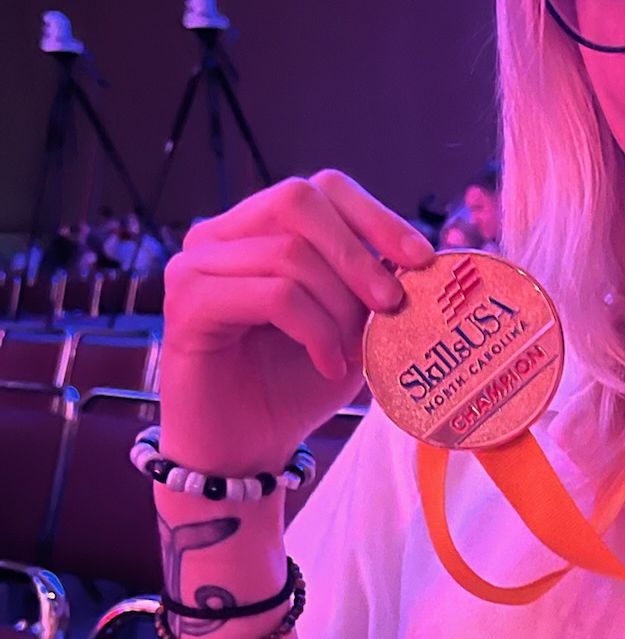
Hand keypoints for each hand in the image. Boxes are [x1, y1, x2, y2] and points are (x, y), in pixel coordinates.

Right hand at [160, 171, 435, 476]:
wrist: (247, 449)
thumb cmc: (296, 386)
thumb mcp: (352, 328)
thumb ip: (374, 286)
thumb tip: (422, 257)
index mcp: (260, 228)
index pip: (322, 188)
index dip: (376, 216)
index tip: (421, 259)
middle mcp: (220, 234)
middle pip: (299, 199)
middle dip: (358, 251)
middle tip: (390, 302)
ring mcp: (196, 264)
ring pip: (289, 253)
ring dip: (338, 305)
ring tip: (350, 351)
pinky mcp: (188, 303)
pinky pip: (272, 295)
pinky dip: (314, 330)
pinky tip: (327, 364)